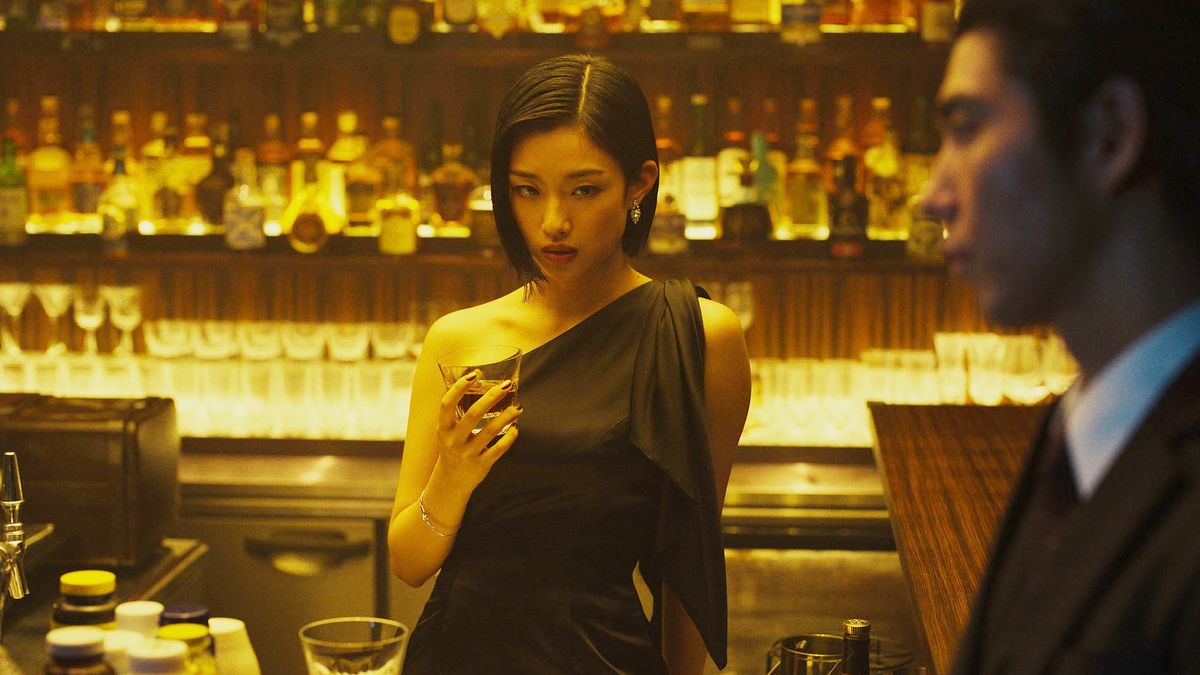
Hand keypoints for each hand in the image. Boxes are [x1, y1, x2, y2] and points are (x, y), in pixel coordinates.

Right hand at [435, 370, 522, 491]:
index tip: (474, 374)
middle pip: (473, 414)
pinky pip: (498, 449)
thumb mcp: (448, 431)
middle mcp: (453, 440)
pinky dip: (510, 438)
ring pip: (489, 431)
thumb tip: (479, 379)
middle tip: (506, 386)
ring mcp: (467, 453)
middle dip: (491, 397)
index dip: (459, 388)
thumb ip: (459, 411)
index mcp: (443, 429)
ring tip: (518, 407)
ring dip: (506, 416)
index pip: (447, 404)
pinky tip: (516, 428)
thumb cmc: (453, 447)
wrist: (451, 481)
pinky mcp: (480, 465)